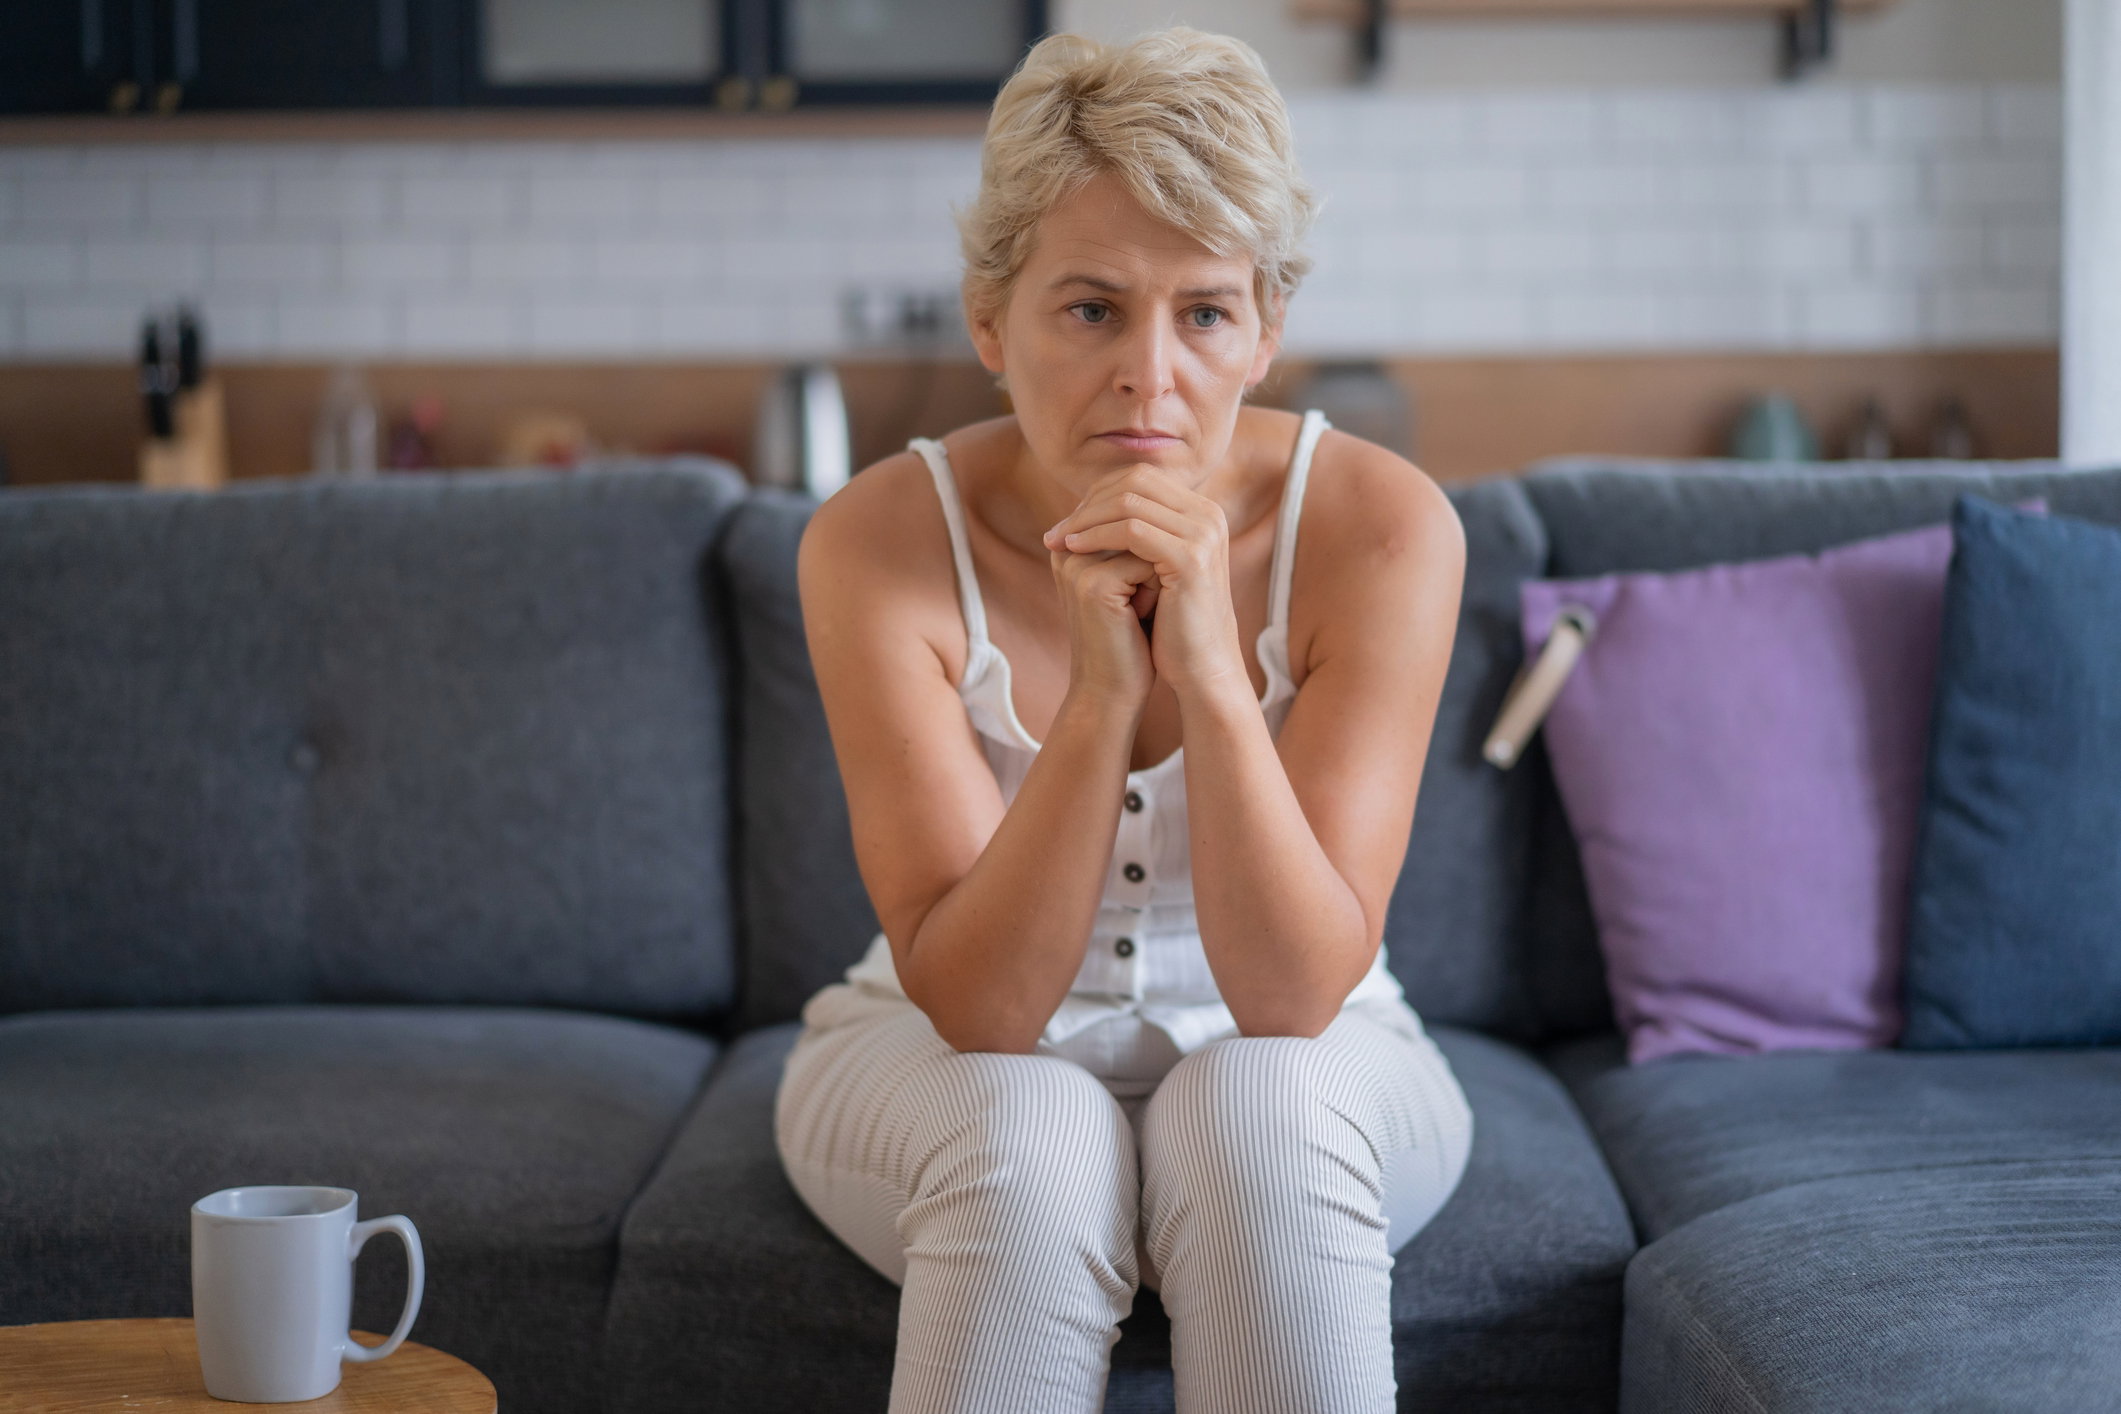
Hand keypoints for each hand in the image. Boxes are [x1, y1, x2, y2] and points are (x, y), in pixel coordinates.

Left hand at [1042, 465, 1244, 698]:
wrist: (1201, 666)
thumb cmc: (1172, 622)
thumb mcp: (1154, 567)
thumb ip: (1136, 532)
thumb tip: (1088, 503)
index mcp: (1201, 511)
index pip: (1141, 477)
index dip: (1099, 494)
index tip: (1067, 522)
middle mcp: (1208, 514)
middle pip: (1136, 480)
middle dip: (1090, 502)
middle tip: (1057, 530)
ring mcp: (1203, 533)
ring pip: (1130, 502)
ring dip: (1086, 519)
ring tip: (1058, 541)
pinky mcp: (1191, 558)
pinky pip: (1132, 531)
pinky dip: (1097, 536)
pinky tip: (1073, 552)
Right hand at [1045, 530, 1155, 709]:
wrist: (1113, 689)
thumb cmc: (1130, 637)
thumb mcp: (1133, 580)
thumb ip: (1137, 541)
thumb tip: (1174, 500)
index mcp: (1073, 544)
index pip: (1128, 513)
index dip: (1151, 547)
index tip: (1142, 586)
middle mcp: (1068, 548)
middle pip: (1136, 522)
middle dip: (1153, 558)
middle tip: (1142, 599)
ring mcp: (1077, 564)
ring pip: (1144, 540)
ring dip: (1156, 573)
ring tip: (1138, 608)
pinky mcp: (1091, 584)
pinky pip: (1146, 563)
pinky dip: (1155, 590)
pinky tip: (1138, 618)